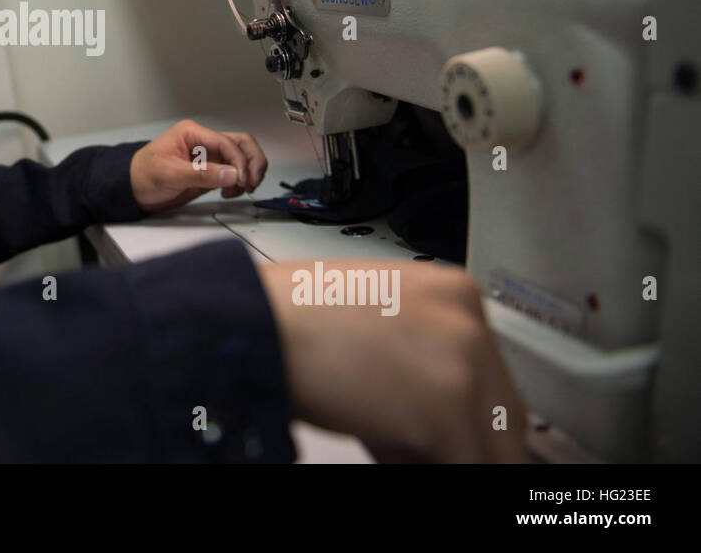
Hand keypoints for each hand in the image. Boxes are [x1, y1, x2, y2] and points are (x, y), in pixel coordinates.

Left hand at [129, 119, 267, 213]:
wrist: (132, 189)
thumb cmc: (143, 175)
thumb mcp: (170, 174)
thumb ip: (202, 174)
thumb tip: (232, 175)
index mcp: (192, 133)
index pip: (226, 142)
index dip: (239, 161)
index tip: (242, 180)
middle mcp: (204, 142)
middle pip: (241, 144)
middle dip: (252, 162)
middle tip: (253, 183)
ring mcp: (209, 156)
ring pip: (242, 156)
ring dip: (249, 171)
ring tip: (244, 189)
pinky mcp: (211, 171)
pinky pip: (234, 172)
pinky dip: (240, 181)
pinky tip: (231, 192)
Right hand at [256, 260, 530, 462]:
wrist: (259, 322)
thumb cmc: (293, 318)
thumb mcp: (374, 326)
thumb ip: (417, 362)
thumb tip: (433, 418)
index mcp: (455, 292)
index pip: (490, 374)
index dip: (464, 416)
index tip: (444, 437)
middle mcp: (470, 322)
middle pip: (500, 411)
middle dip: (462, 440)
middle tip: (418, 451)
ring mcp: (466, 364)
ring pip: (489, 443)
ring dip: (445, 454)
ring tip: (392, 446)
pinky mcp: (450, 410)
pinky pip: (466, 465)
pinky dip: (424, 467)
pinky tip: (384, 450)